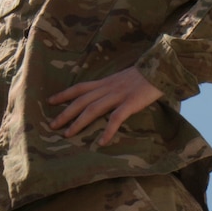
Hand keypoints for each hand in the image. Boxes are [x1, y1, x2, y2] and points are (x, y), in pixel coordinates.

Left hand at [47, 68, 163, 144]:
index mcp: (105, 82)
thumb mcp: (122, 79)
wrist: (161, 68)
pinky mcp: (130, 103)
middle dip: (65, 113)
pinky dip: (108, 130)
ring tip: (68, 135)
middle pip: (81, 101)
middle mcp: (108, 88)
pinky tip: (101, 142)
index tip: (50, 101)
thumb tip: (101, 97)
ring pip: (93, 109)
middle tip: (52, 125)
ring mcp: (118, 95)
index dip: (64, 94)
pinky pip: (116, 118)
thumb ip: (111, 87)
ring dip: (78, 123)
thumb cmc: (143, 76)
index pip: (80, 88)